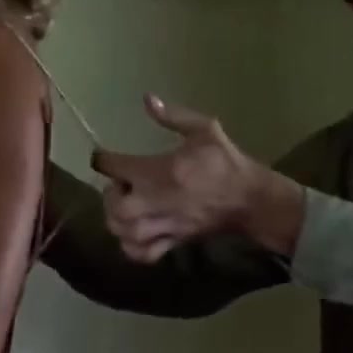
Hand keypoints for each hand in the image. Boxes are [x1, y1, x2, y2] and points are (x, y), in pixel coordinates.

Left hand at [90, 94, 269, 262]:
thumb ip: (173, 116)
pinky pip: (143, 253)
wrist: (250, 199)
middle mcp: (154, 201)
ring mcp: (164, 225)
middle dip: (109, 194)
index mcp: (158, 171)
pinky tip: (133, 234)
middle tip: (118, 185)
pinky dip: (131, 247)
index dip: (102, 159)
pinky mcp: (174, 241)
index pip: (115, 166)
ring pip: (124, 232)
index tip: (102, 156)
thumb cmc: (225, 162)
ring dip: (116, 220)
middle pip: (115, 206)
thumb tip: (147, 98)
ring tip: (123, 207)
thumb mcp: (204, 130)